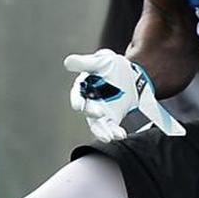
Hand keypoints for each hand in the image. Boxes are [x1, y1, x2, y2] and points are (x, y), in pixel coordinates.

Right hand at [65, 48, 185, 142]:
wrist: (130, 74)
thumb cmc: (111, 65)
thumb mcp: (101, 60)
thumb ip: (85, 63)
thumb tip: (68, 62)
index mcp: (84, 86)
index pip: (78, 94)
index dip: (77, 99)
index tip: (78, 105)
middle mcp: (90, 101)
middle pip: (88, 110)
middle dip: (92, 113)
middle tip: (98, 114)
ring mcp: (100, 111)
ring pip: (98, 124)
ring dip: (102, 131)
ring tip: (108, 137)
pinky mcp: (111, 118)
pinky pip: (111, 127)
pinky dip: (115, 132)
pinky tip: (120, 135)